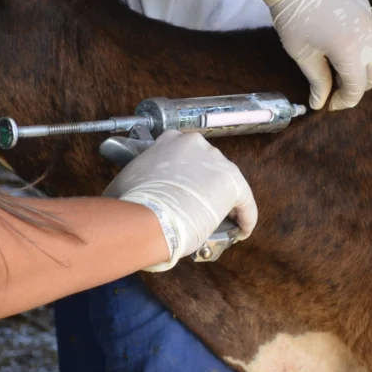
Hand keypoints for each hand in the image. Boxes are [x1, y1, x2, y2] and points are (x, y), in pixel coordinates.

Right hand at [102, 131, 257, 271]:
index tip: (183, 194)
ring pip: (226, 184)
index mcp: (169, 140)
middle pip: (207, 167)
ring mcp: (216, 161)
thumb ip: (136, 180)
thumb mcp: (126, 181)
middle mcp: (195, 143)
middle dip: (204, 188)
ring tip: (218, 224)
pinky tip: (241, 231)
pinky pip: (245, 202)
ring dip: (224, 203)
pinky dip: (245, 217)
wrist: (145, 218)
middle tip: (197, 211)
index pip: (185, 156)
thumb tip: (127, 195)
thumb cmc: (129, 205)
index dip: (186, 178)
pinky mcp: (233, 182)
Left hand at [244, 0, 371, 110]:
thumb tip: (320, 102)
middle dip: (361, 85)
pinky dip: (359, 46)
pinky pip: (369, 33)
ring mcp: (369, 18)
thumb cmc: (293, 14)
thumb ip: (317, 80)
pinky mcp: (365, 6)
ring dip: (361, 65)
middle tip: (339, 88)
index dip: (345, 101)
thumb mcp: (302, 53)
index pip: (357, 87)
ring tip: (335, 66)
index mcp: (350, 49)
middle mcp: (366, 34)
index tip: (330, 104)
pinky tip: (336, 42)